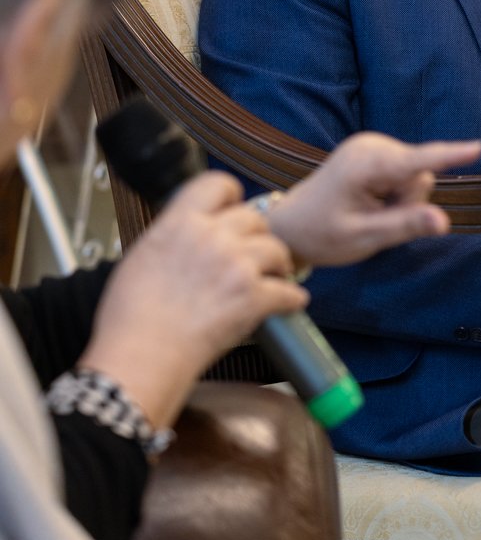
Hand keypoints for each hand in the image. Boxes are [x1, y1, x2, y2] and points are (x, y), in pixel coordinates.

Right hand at [79, 173, 306, 429]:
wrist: (141, 356)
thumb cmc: (130, 317)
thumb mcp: (141, 256)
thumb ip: (171, 235)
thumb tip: (185, 233)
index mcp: (182, 222)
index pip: (218, 183)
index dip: (231, 195)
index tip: (234, 208)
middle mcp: (213, 236)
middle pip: (255, 218)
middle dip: (257, 236)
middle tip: (255, 252)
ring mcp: (237, 265)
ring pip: (277, 249)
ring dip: (278, 264)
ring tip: (275, 277)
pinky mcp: (254, 297)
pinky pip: (289, 291)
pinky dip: (292, 299)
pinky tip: (290, 302)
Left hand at [268, 132, 480, 268]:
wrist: (292, 225)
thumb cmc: (323, 235)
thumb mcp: (364, 238)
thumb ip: (405, 226)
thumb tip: (444, 222)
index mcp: (366, 166)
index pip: (418, 162)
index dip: (450, 156)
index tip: (478, 147)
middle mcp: (372, 146)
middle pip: (421, 176)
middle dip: (408, 203)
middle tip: (375, 220)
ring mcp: (373, 145)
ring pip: (416, 176)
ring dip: (401, 200)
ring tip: (369, 212)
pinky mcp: (375, 151)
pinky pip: (406, 173)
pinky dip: (395, 192)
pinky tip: (370, 202)